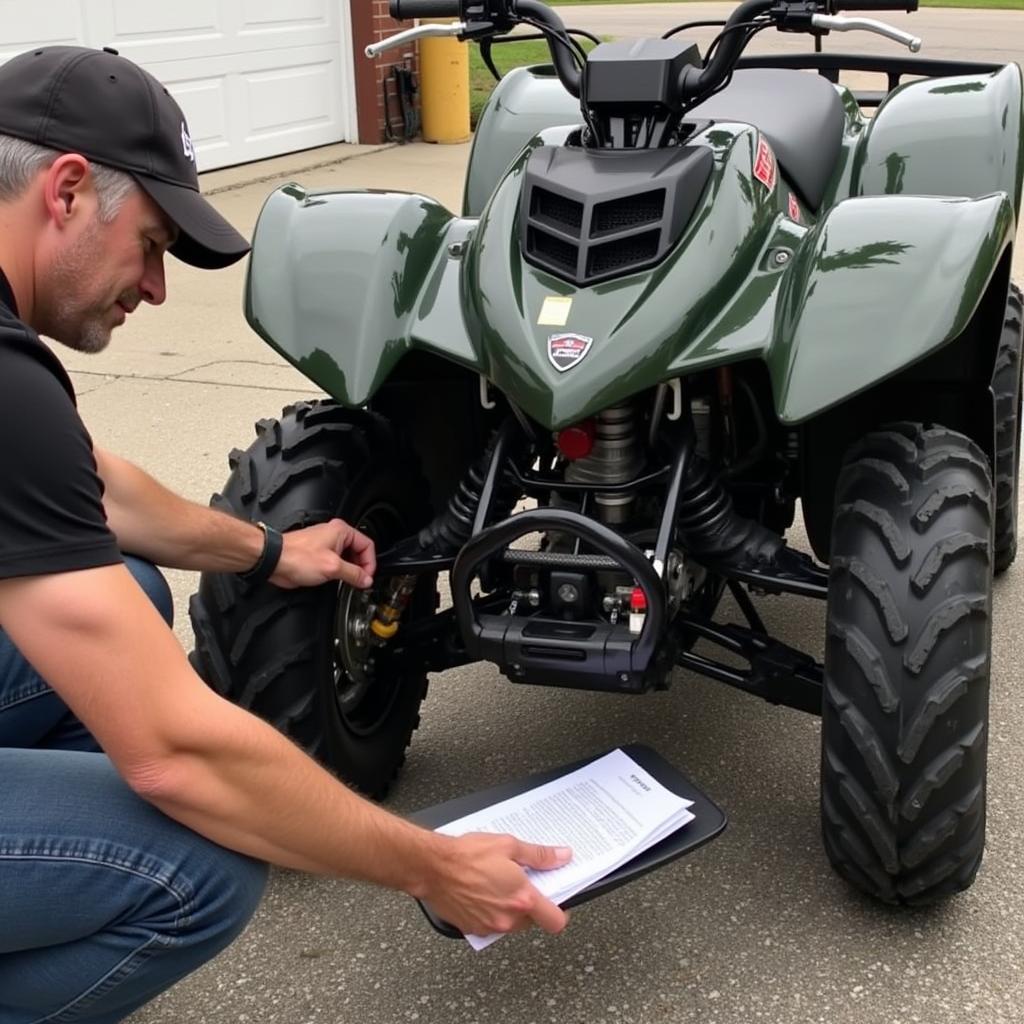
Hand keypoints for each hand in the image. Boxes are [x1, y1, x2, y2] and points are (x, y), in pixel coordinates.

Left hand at [270, 519, 375, 589]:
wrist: (274, 560)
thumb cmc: (297, 557)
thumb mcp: (332, 568)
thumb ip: (353, 574)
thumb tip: (366, 579)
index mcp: (341, 531)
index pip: (367, 545)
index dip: (370, 563)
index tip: (367, 577)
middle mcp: (334, 535)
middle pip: (358, 551)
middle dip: (361, 567)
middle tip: (360, 581)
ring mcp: (326, 544)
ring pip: (347, 558)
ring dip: (350, 571)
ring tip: (348, 582)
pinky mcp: (318, 555)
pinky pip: (336, 562)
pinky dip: (339, 572)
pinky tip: (336, 580)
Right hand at [420, 832, 572, 937]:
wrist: (432, 866)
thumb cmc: (466, 855)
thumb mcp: (508, 845)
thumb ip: (539, 855)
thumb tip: (561, 856)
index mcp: (522, 899)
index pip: (555, 921)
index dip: (561, 912)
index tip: (557, 900)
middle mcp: (507, 918)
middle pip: (532, 921)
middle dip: (530, 904)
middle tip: (520, 881)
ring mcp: (489, 926)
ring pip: (511, 924)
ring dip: (509, 909)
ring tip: (497, 884)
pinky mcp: (472, 929)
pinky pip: (490, 924)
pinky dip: (490, 912)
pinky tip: (482, 892)